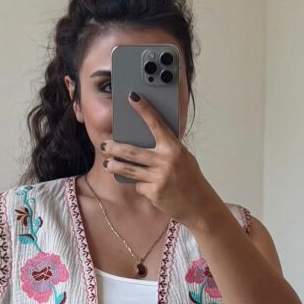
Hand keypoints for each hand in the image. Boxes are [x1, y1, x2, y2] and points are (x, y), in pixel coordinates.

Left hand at [99, 93, 215, 228]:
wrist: (200, 206)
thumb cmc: (191, 180)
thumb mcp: (183, 159)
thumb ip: (167, 150)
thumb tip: (145, 141)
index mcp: (174, 148)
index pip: (156, 124)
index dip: (144, 109)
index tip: (132, 97)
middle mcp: (167, 160)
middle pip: (132, 151)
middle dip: (114, 148)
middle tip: (103, 145)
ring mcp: (160, 177)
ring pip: (129, 169)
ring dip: (114, 166)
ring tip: (107, 164)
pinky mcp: (154, 192)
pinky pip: (139, 186)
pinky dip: (141, 186)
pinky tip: (149, 188)